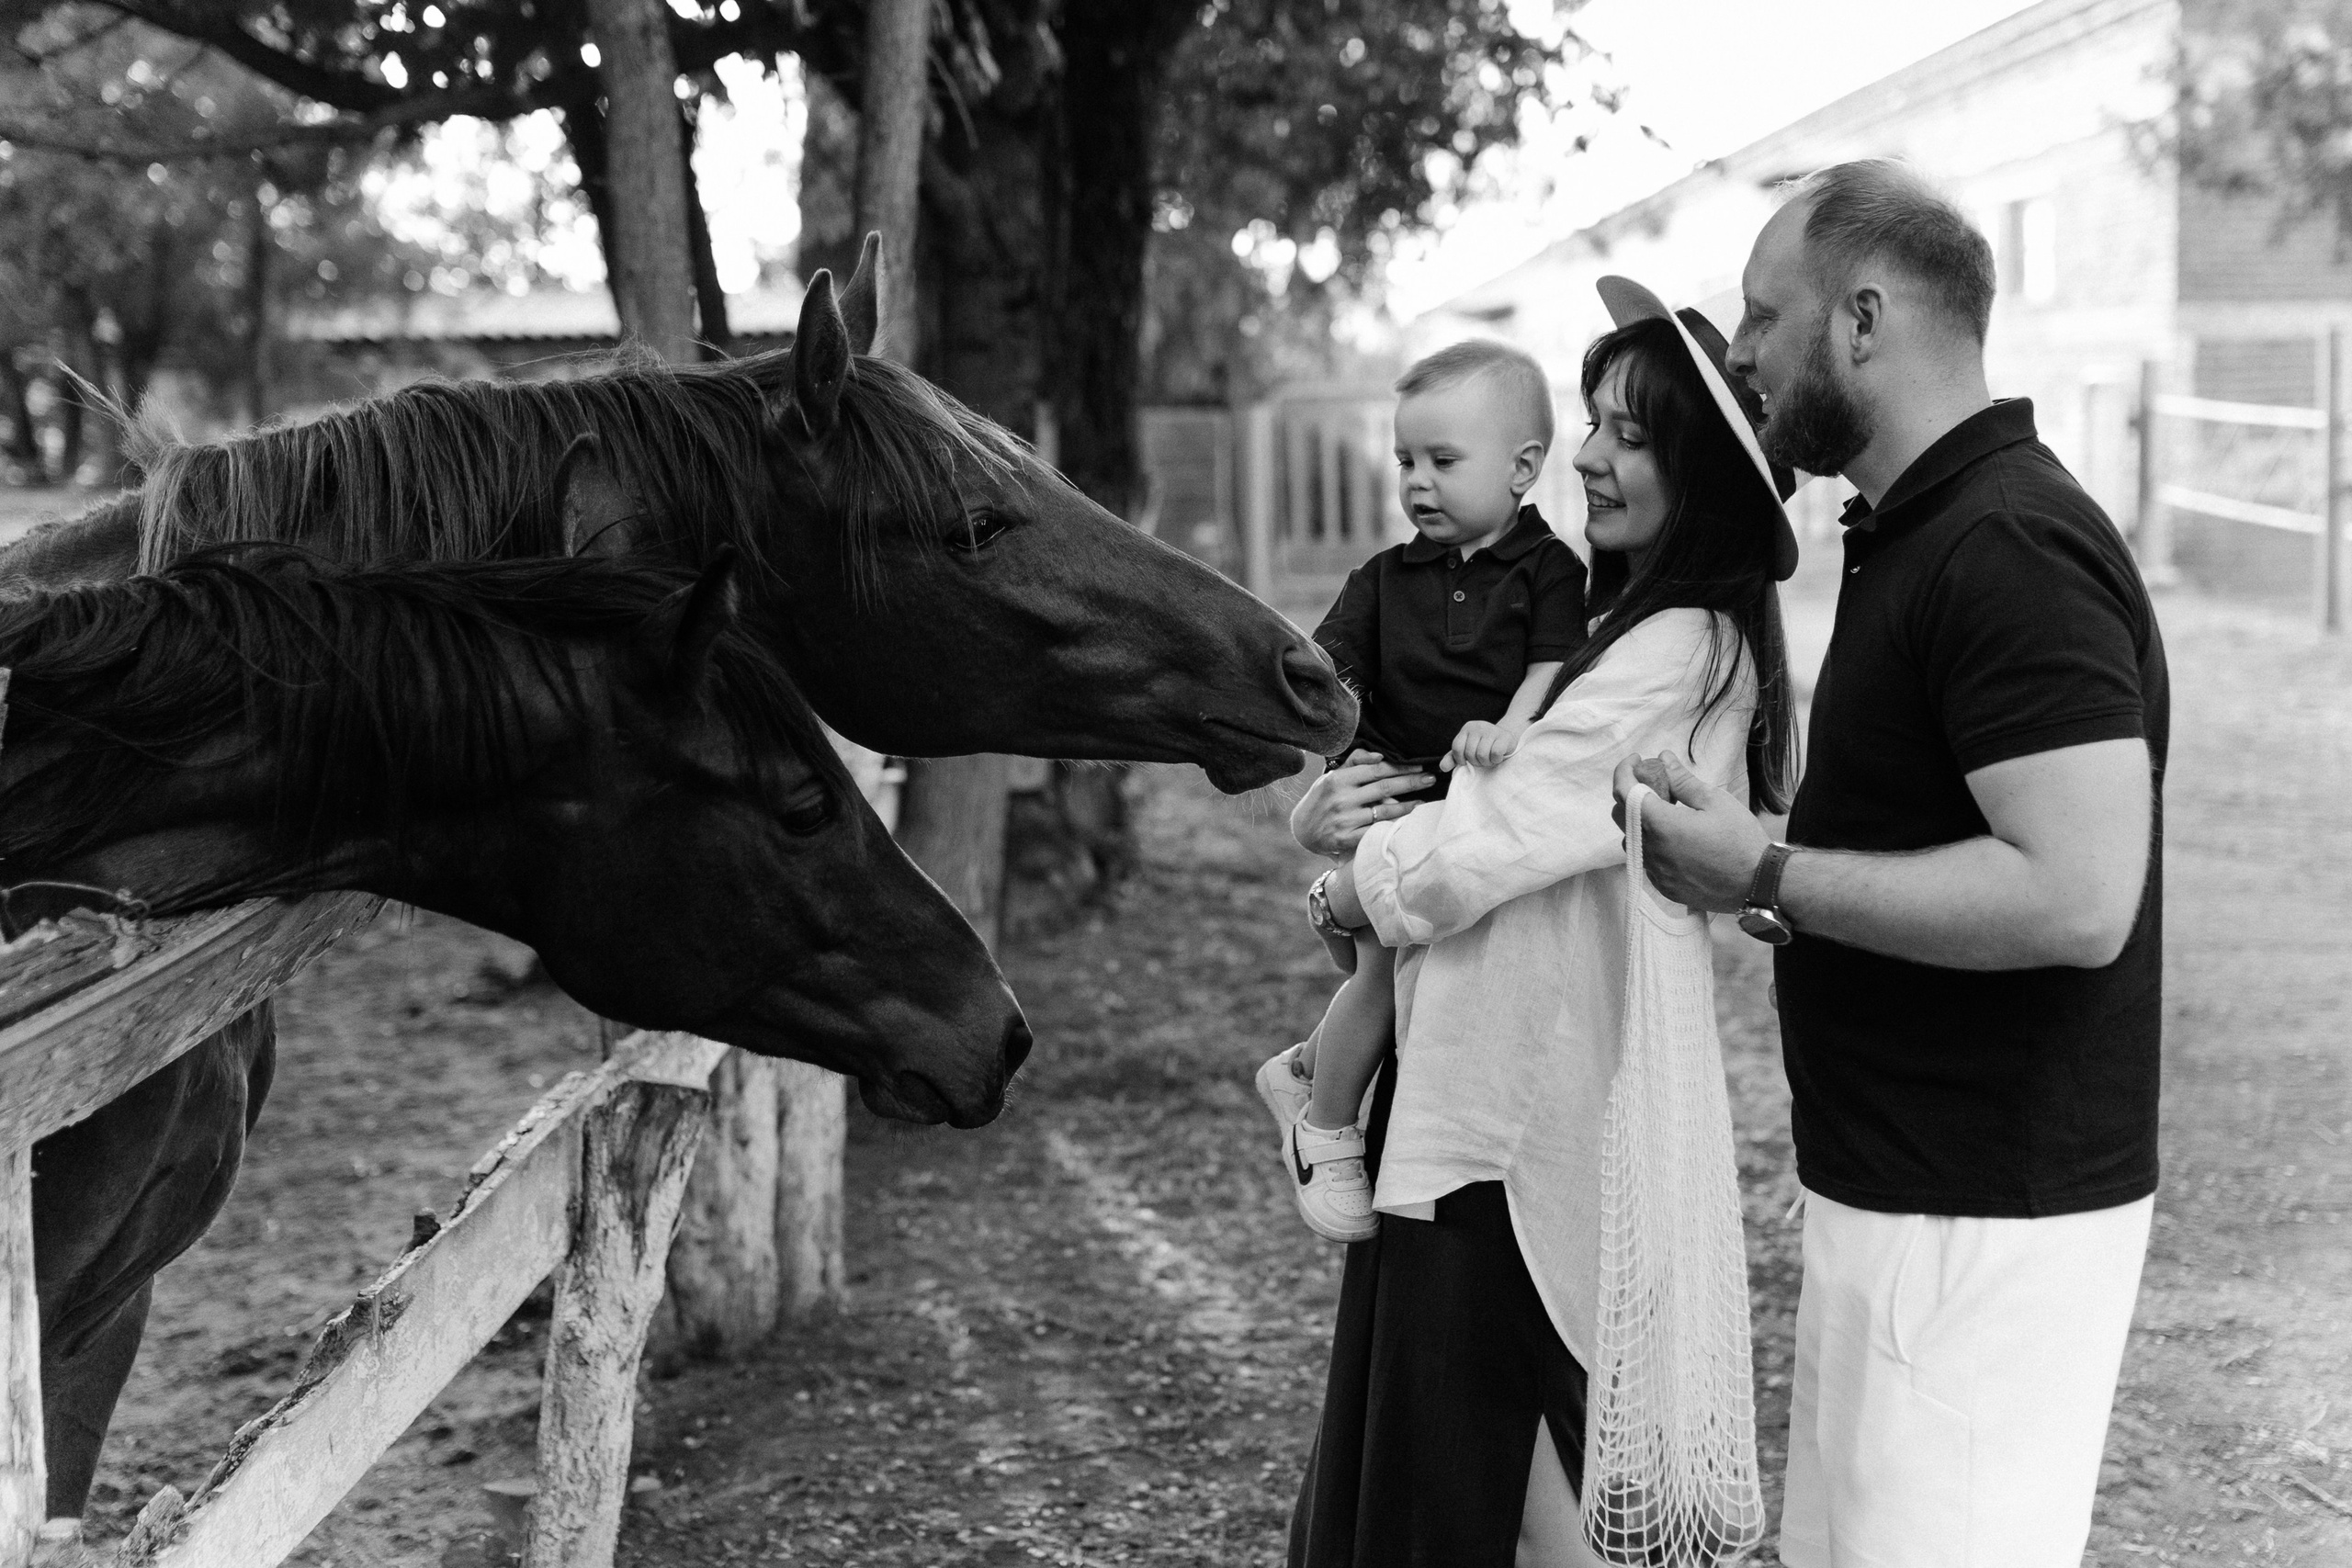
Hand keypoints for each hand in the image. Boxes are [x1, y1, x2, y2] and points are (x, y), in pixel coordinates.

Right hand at [1291, 750, 1435, 857]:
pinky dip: (1393, 826)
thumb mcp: (1331, 776)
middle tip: (1431, 778)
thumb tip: (1379, 756)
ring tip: (1423, 802)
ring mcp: (1345, 820)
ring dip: (1408, 806)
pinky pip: (1375, 831)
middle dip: (1411, 782)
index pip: (1377, 770)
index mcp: (1339, 779)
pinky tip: (1407, 823)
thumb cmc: (1322, 799)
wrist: (1302, 830)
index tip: (1419, 766)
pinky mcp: (1346, 839)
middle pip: (1385, 788)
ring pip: (1384, 811)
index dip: (1401, 767)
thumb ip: (1354, 762)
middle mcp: (1342, 798)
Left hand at [1444, 719, 1523, 772]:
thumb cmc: (1484, 746)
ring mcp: (1491, 730)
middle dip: (1476, 762)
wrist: (1506, 738)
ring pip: (1482, 755)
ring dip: (1487, 762)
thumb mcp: (1466, 751)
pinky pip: (1495, 753)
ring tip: (1490, 758)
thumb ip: (1453, 758)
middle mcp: (1478, 726)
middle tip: (1483, 760)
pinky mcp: (1504, 736)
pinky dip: (1496, 759)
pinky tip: (1498, 757)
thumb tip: (1443, 767)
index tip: (1467, 761)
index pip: (1457, 747)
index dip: (1460, 759)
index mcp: (1466, 729)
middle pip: (1470, 753)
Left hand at [1609, 751, 1769, 913]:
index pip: (1623, 791)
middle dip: (1632, 794)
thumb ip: (1682, 780)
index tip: (1637, 760)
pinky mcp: (1664, 887)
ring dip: (1641, 821)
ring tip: (1667, 812)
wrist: (1758, 881)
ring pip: (1631, 839)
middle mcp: (1650, 850)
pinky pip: (1646, 860)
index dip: (1625, 770)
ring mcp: (1655, 872)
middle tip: (1656, 785)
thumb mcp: (1714, 801)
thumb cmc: (1740, 838)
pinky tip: (1675, 839)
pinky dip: (1652, 844)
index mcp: (1660, 824)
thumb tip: (1663, 759)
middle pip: (1621, 815)